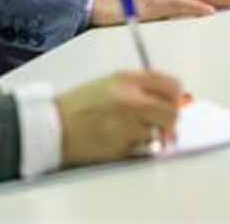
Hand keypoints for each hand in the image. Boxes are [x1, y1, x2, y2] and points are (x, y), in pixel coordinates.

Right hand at [53, 71, 182, 164]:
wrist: (52, 126)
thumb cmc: (79, 105)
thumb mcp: (109, 83)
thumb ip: (140, 87)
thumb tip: (171, 98)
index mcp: (127, 80)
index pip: (171, 86)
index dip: (176, 97)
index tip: (174, 104)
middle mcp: (130, 100)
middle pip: (171, 112)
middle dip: (169, 121)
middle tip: (162, 127)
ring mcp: (126, 125)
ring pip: (157, 133)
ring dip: (150, 135)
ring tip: (127, 131)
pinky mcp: (121, 147)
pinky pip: (141, 149)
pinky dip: (136, 147)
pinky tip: (118, 140)